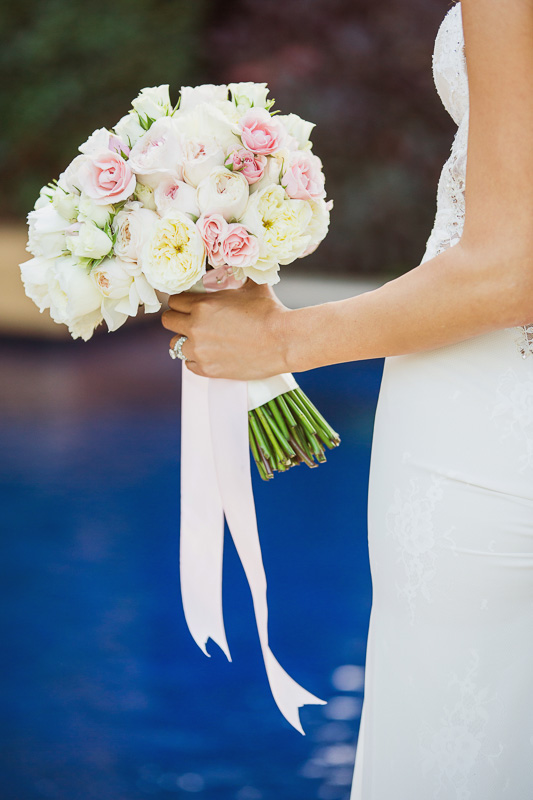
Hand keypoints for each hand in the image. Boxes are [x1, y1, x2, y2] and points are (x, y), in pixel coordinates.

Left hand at [161, 279, 291, 379]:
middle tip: (192, 321)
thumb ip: (239, 273)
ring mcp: (200, 350)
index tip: (189, 305)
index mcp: (203, 304)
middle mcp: (196, 327)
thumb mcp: (253, 285)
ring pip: (175, 344)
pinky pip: (188, 364)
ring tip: (202, 339)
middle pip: (168, 321)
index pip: (174, 301)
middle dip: (179, 319)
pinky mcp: (207, 369)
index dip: (182, 302)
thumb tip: (241, 258)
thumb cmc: (271, 311)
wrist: (284, 341)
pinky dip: (195, 359)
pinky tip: (209, 354)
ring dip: (185, 340)